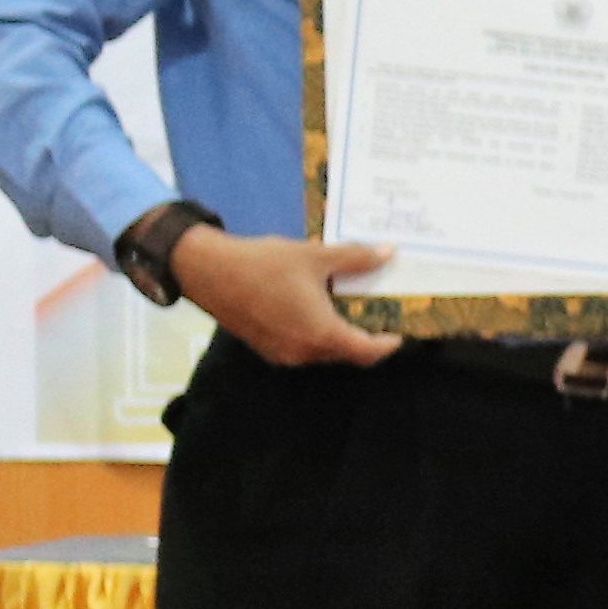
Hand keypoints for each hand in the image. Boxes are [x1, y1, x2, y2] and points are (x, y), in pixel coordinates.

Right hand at [167, 225, 399, 367]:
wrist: (208, 271)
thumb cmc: (265, 264)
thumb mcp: (314, 256)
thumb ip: (355, 258)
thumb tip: (388, 253)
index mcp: (321, 334)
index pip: (366, 352)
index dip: (387, 345)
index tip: (399, 333)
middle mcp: (304, 352)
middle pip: (346, 353)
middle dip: (365, 339)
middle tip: (378, 316)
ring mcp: (283, 354)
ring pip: (324, 352)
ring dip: (339, 336)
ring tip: (349, 309)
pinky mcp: (267, 349)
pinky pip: (303, 349)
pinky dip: (317, 335)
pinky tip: (318, 311)